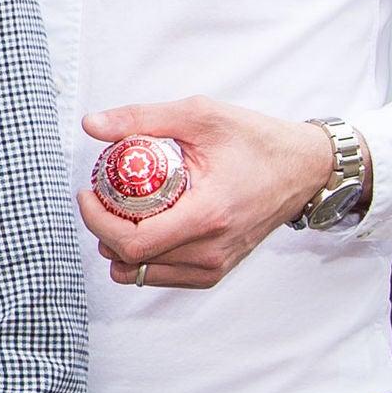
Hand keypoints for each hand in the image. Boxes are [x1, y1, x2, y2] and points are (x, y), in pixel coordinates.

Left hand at [77, 97, 343, 291]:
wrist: (304, 168)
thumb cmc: (257, 140)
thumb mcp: (200, 116)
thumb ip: (142, 118)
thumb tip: (92, 125)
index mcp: (207, 216)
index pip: (133, 243)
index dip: (97, 221)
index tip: (87, 193)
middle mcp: (212, 251)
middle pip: (132, 261)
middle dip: (103, 230)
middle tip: (99, 198)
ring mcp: (215, 266)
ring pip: (143, 274)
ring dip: (120, 246)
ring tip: (119, 211)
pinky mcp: (217, 271)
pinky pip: (164, 276)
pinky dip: (143, 257)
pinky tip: (143, 225)